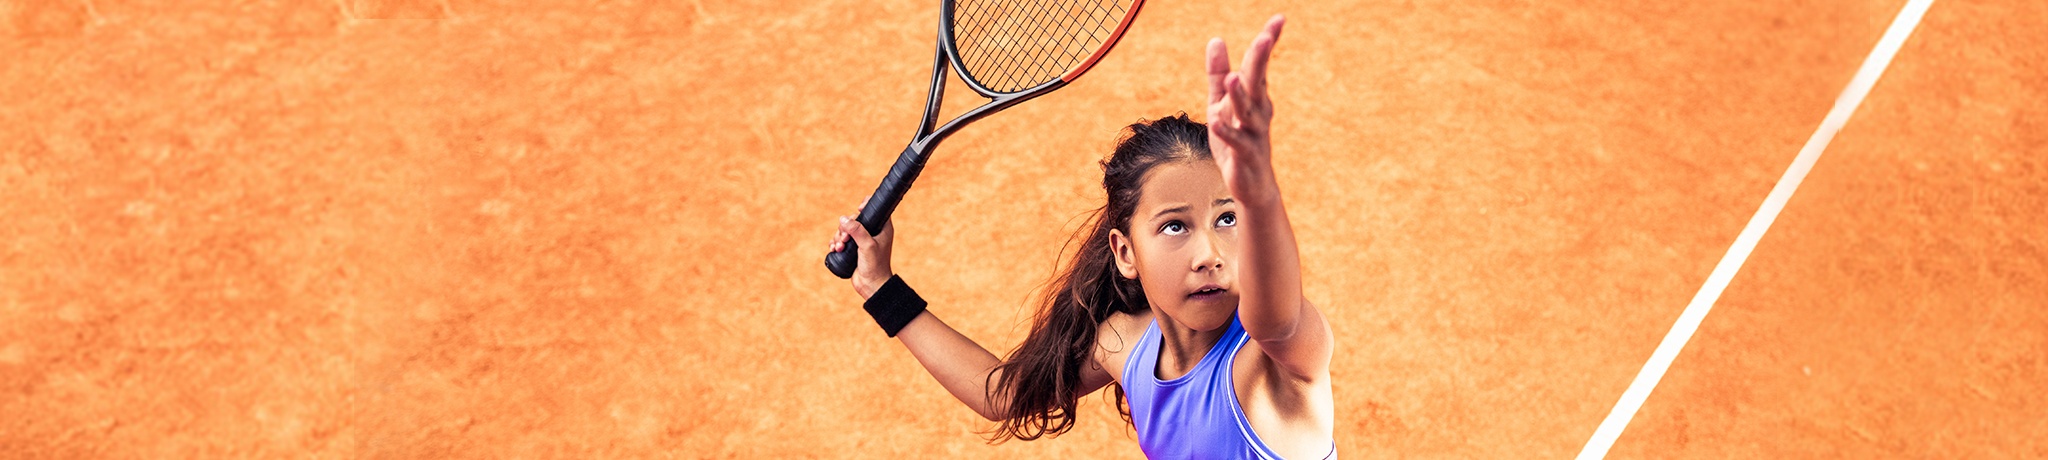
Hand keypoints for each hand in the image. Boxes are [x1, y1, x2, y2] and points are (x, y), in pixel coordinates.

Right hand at [831, 210, 894, 298]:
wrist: (871, 285)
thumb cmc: (875, 266)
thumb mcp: (867, 246)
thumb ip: (857, 231)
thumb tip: (843, 219)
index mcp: (882, 227)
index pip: (874, 208)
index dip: (865, 206)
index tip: (858, 210)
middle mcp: (872, 232)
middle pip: (854, 219)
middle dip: (845, 227)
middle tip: (845, 239)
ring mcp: (862, 240)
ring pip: (845, 229)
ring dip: (839, 237)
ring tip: (840, 247)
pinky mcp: (853, 248)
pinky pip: (840, 240)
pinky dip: (836, 243)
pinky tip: (835, 249)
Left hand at [1206, 15, 1285, 204]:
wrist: (1252, 185)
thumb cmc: (1238, 141)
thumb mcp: (1222, 103)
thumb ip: (1218, 74)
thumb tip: (1216, 40)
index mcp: (1254, 97)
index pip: (1260, 65)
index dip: (1269, 42)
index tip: (1279, 19)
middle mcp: (1258, 112)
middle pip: (1257, 83)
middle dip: (1260, 61)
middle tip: (1265, 38)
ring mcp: (1253, 134)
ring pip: (1247, 112)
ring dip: (1240, 96)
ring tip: (1234, 78)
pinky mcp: (1244, 156)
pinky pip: (1236, 142)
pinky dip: (1227, 132)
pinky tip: (1215, 121)